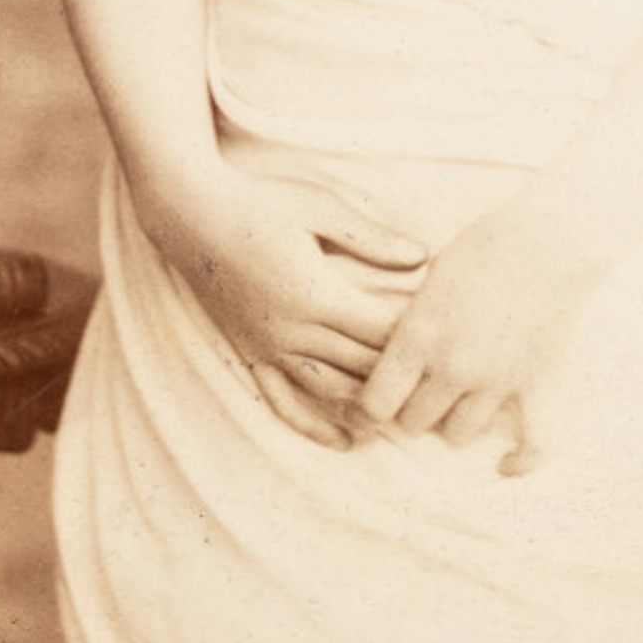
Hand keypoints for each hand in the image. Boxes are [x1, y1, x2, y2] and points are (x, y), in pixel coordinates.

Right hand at [133, 162, 424, 448]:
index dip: (419, 338)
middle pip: (364, 365)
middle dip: (404, 375)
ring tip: (410, 413)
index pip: (382, 330)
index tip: (451, 337)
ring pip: (332, 390)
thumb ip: (372, 238)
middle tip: (444, 381)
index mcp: (317, 293)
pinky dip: (315, 427)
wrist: (191, 212)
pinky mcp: (250, 353)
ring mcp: (269, 346)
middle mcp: (294, 329)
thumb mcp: (321, 208)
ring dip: (371, 404)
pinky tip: (345, 442)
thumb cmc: (260, 201)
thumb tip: (423, 255)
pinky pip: (284, 403)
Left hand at [356, 188, 610, 475]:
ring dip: (454, 421)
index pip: (376, 404)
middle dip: (411, 410)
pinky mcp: (536, 383)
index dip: (372, 406)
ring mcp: (496, 380)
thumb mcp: (429, 277)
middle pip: (414, 423)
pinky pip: (531, 443)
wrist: (549, 237)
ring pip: (459, 434)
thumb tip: (390, 349)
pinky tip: (506, 465)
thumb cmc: (484, 244)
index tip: (377, 398)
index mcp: (418, 336)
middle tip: (419, 392)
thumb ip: (411, 321)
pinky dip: (519, 460)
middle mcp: (453, 366)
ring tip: (458, 401)